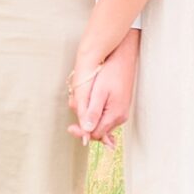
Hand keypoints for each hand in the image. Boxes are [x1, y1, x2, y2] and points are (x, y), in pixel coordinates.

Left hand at [71, 32, 140, 146]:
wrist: (123, 59)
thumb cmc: (111, 73)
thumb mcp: (99, 93)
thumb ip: (92, 113)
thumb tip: (86, 132)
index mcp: (114, 115)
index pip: (95, 134)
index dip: (82, 133)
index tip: (70, 127)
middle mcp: (120, 117)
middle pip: (98, 131)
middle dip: (85, 124)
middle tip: (75, 112)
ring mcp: (121, 113)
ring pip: (101, 124)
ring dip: (89, 118)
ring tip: (81, 103)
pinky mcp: (120, 107)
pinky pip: (105, 117)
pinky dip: (96, 114)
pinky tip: (90, 105)